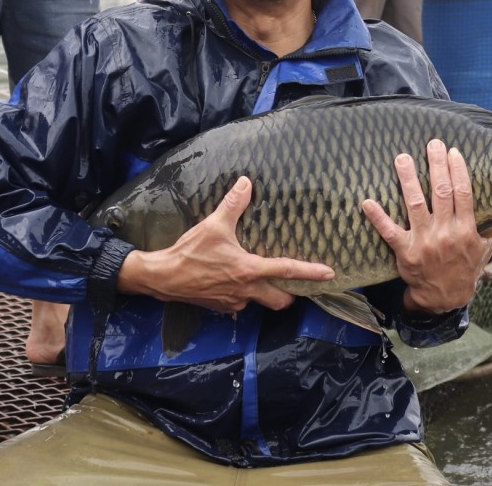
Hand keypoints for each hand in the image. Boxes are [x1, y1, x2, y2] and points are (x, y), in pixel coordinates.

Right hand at [117, 177, 335, 313]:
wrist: (162, 278)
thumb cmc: (189, 252)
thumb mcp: (213, 225)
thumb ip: (233, 205)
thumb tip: (246, 183)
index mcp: (249, 270)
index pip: (287, 271)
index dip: (311, 273)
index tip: (329, 274)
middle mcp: (246, 291)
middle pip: (280, 300)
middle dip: (290, 294)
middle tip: (294, 283)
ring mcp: (233, 302)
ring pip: (259, 303)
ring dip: (265, 293)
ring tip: (263, 278)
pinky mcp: (221, 307)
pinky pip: (240, 303)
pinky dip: (244, 294)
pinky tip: (235, 281)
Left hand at [362, 140, 491, 314]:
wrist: (444, 299)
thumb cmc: (464, 271)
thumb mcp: (485, 251)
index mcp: (466, 230)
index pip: (463, 193)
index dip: (458, 170)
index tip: (453, 152)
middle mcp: (446, 233)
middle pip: (441, 192)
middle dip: (436, 165)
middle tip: (431, 143)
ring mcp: (424, 241)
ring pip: (415, 204)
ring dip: (407, 179)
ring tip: (402, 158)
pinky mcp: (405, 252)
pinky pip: (389, 231)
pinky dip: (377, 217)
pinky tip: (367, 202)